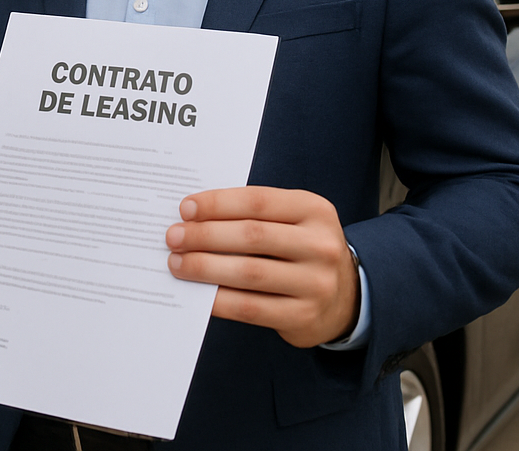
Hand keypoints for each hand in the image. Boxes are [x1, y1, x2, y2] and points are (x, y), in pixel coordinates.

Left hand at [166, 186, 358, 347]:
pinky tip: (197, 293)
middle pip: (251, 236)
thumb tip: (193, 216)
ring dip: (205, 267)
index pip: (258, 201)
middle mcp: (321, 245)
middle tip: (173, 236)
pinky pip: (250, 308)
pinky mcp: (303, 316)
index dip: (218, 203)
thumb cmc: (301, 249)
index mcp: (315, 210)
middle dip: (205, 235)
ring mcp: (315, 283)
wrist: (344, 297)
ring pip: (248, 273)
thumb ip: (254, 214)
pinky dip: (218, 300)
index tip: (185, 208)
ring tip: (177, 263)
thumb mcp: (293, 220)